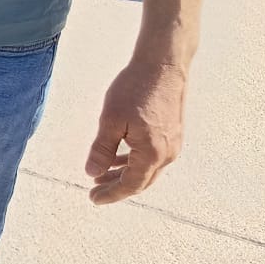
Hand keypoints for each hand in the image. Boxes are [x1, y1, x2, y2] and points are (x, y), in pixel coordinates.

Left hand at [85, 55, 188, 203]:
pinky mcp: (172, 133)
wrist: (162, 65)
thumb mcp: (111, 120)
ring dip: (124, 173)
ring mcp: (173, 144)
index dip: (111, 194)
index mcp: (152, 153)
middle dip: (116, 187)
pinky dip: (134, 161)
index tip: (93, 198)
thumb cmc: (135, 89)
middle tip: (94, 191)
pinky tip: (118, 157)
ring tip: (101, 175)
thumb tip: (92, 173)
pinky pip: (152, 156)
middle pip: (141, 181)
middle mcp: (167, 153)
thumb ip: (102, 149)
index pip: (130, 184)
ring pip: (146, 169)